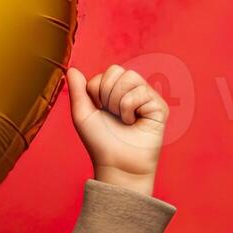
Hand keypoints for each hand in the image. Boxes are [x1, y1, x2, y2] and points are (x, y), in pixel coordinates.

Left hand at [66, 64, 164, 196]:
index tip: (100, 110)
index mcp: (116, 91)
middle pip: (117, 71)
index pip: (106, 72)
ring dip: (118, 102)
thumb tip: (72, 69)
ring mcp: (148, 97)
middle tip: (112, 115)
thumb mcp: (82, 115)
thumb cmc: (100, 142)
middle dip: (106, 95)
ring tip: (124, 119)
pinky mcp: (160, 106)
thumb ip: (78, 91)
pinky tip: (134, 123)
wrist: (117, 163)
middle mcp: (133, 91)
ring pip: (130, 78)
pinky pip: (140, 93)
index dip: (96, 91)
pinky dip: (130, 109)